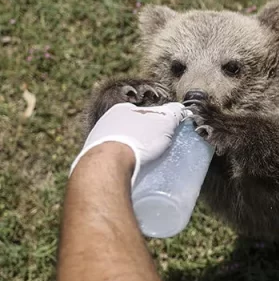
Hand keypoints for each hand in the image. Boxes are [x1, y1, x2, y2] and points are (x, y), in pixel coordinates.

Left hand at [70, 102, 190, 184]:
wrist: (109, 164)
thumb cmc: (137, 139)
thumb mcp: (165, 121)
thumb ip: (174, 112)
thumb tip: (181, 109)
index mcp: (122, 109)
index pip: (143, 112)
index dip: (156, 122)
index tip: (164, 133)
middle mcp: (106, 122)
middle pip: (132, 128)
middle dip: (143, 138)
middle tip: (156, 150)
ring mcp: (98, 140)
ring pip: (121, 144)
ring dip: (131, 152)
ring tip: (145, 164)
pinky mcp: (95, 159)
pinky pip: (112, 160)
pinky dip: (121, 164)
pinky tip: (130, 171)